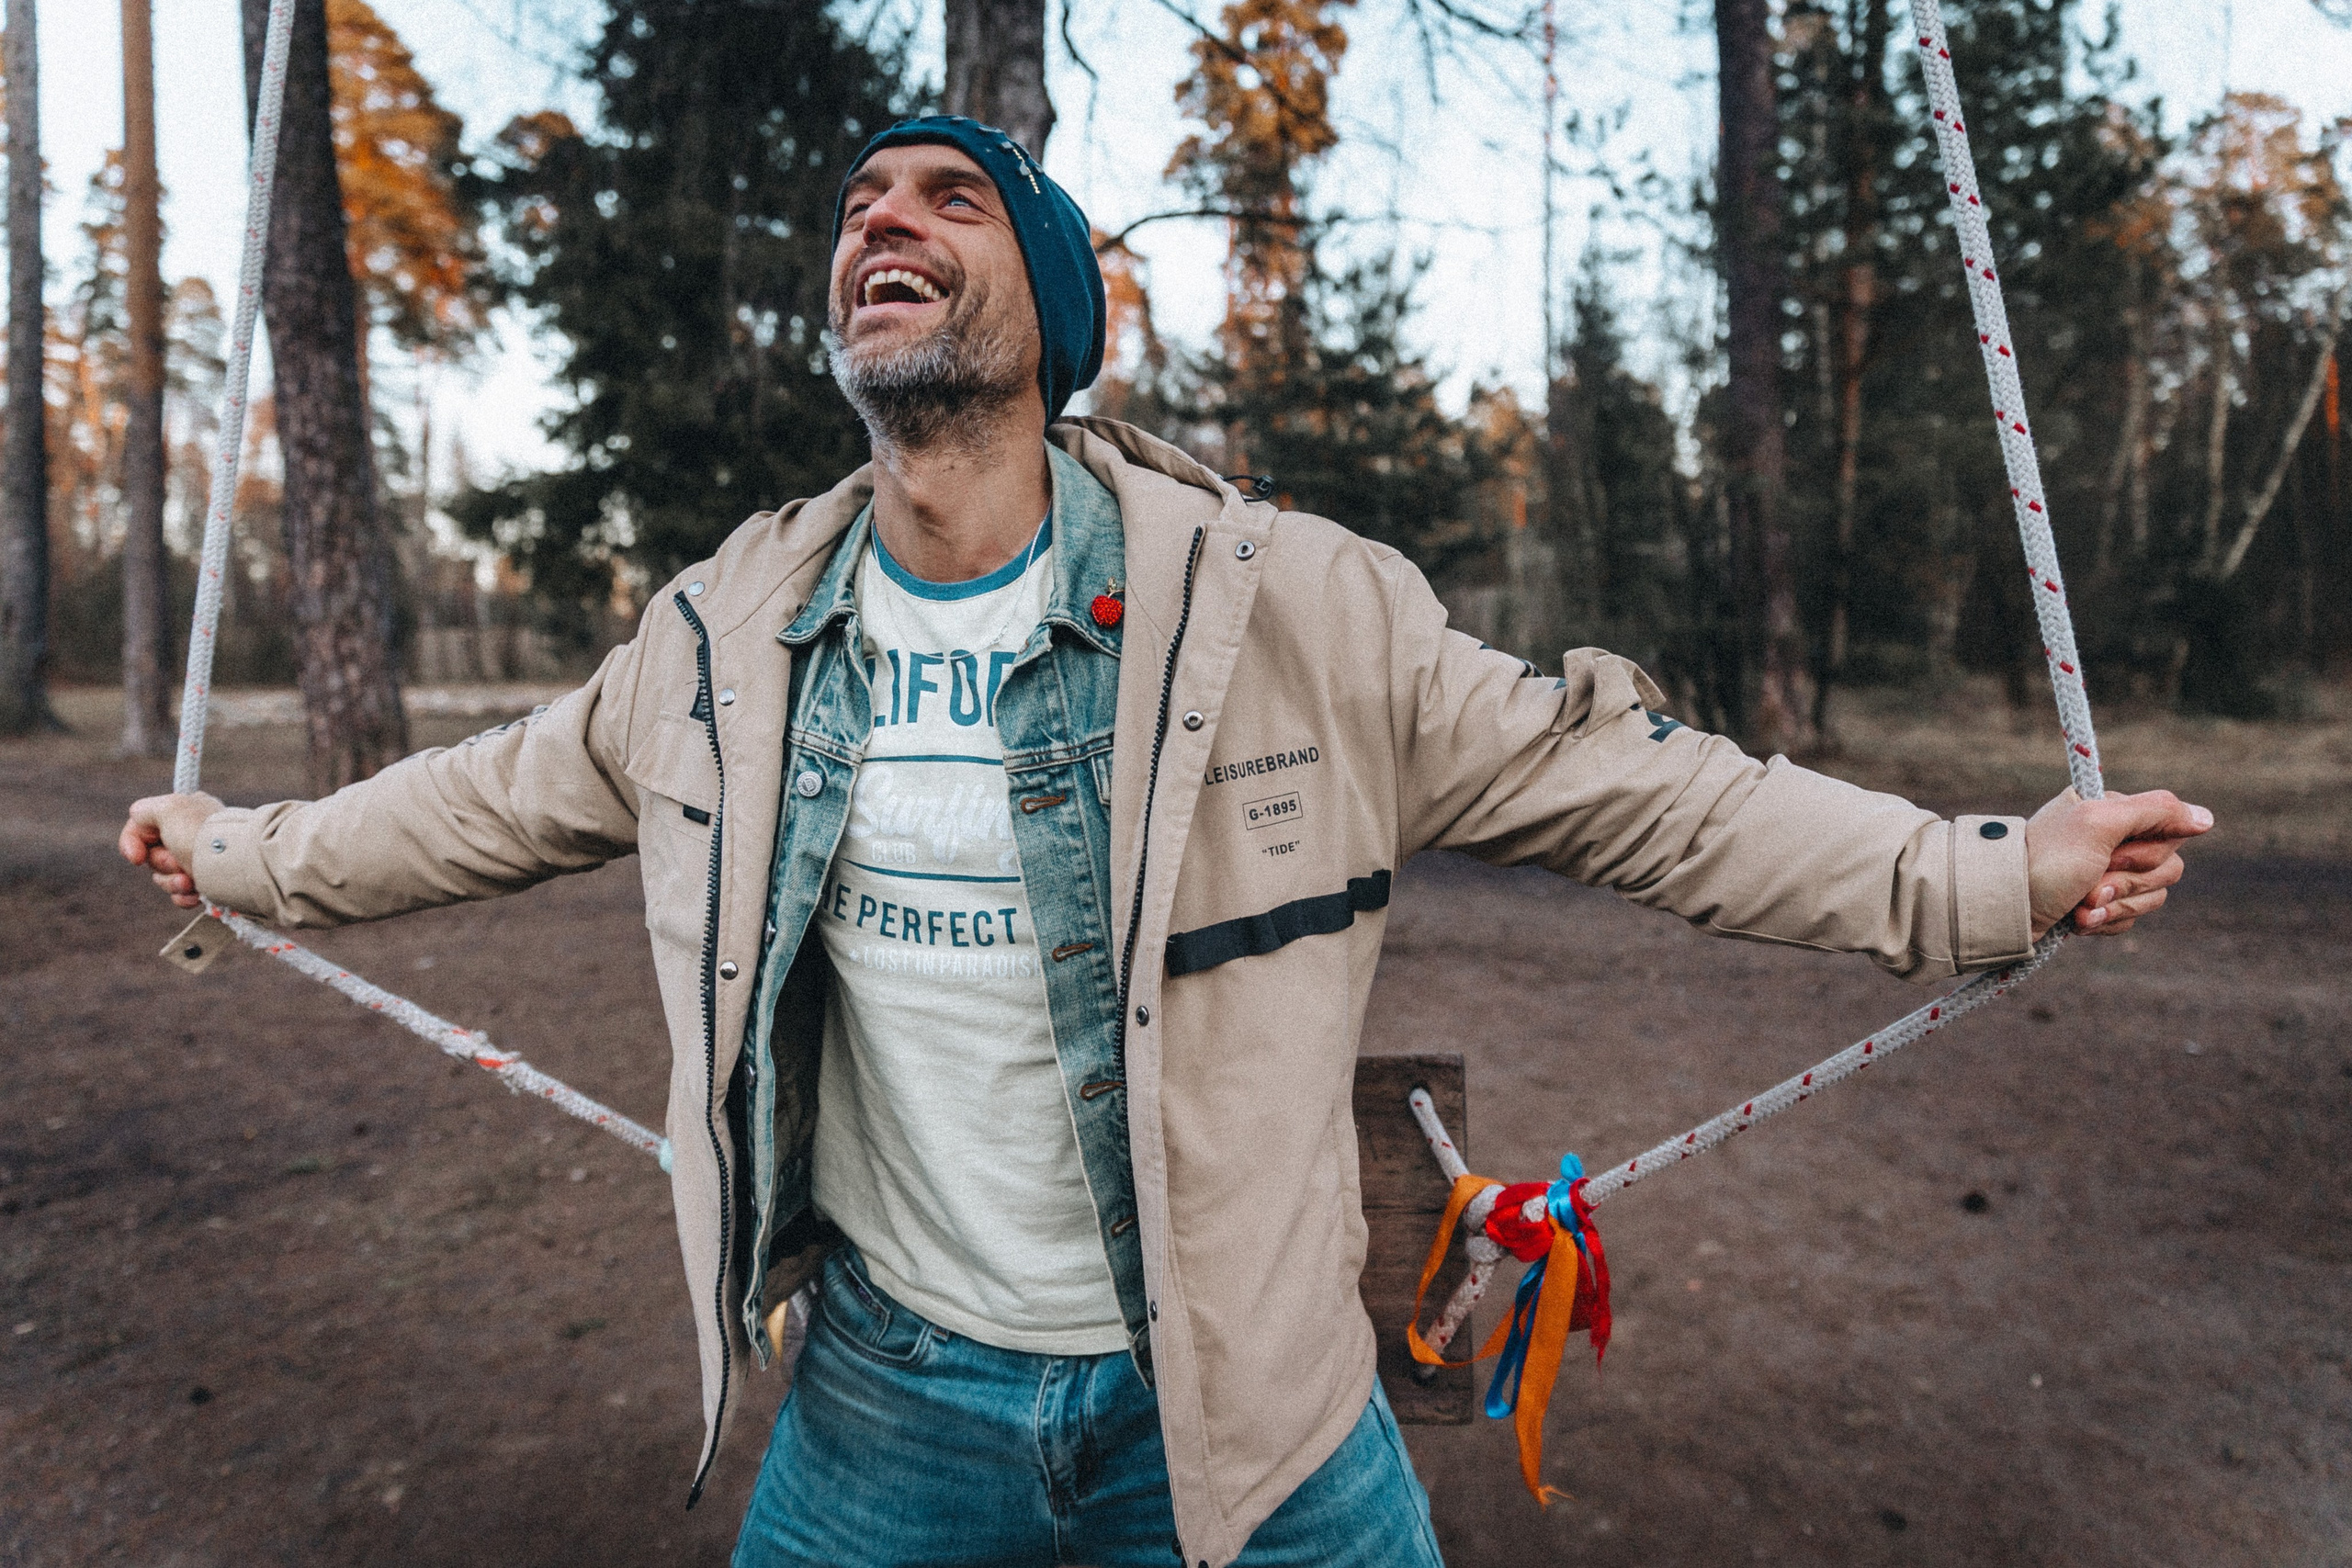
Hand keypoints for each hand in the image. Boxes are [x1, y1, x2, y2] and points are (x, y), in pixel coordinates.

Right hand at [119, 792, 224, 909]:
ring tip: (189, 881)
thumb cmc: (199, 835)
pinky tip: (195, 895)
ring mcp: (199, 858)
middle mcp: (191, 833)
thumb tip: (138, 817)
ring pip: (165, 876)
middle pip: (152, 855)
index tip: (137, 858)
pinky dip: (184, 895)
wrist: (237, 865)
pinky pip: (182, 893)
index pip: (142, 827)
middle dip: (161, 864)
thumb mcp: (168, 809)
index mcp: (183, 811)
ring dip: (172, 882)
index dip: (131, 843)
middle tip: (178, 862)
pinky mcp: (208, 881)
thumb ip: (145, 810)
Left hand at [2023, 788, 2210, 940]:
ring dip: (2115, 906)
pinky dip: (2104, 922)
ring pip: (2152, 897)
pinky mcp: (2095, 905)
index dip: (2148, 850)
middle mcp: (2111, 839)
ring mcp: (2104, 874)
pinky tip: (2076, 921)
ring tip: (2080, 906)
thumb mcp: (2099, 823)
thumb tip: (2207, 818)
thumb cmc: (2046, 860)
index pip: (2170, 829)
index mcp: (2112, 811)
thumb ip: (2154, 812)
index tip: (2114, 853)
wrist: (2003, 907)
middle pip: (2167, 867)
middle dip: (2128, 882)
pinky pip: (2128, 919)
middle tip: (2090, 882)